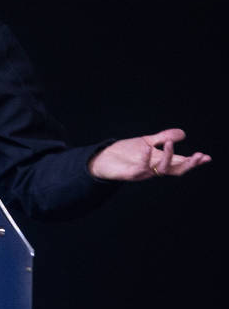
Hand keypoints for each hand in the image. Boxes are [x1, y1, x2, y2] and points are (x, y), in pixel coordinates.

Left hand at [88, 128, 209, 180]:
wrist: (102, 157)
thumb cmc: (125, 152)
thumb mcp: (146, 142)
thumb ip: (163, 138)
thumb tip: (183, 133)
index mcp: (159, 161)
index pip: (180, 163)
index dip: (193, 161)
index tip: (207, 157)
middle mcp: (154, 169)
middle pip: (175, 170)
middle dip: (188, 164)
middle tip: (198, 156)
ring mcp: (143, 172)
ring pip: (161, 170)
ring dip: (167, 157)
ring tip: (169, 143)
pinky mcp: (130, 174)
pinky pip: (140, 168)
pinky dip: (145, 158)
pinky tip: (147, 148)